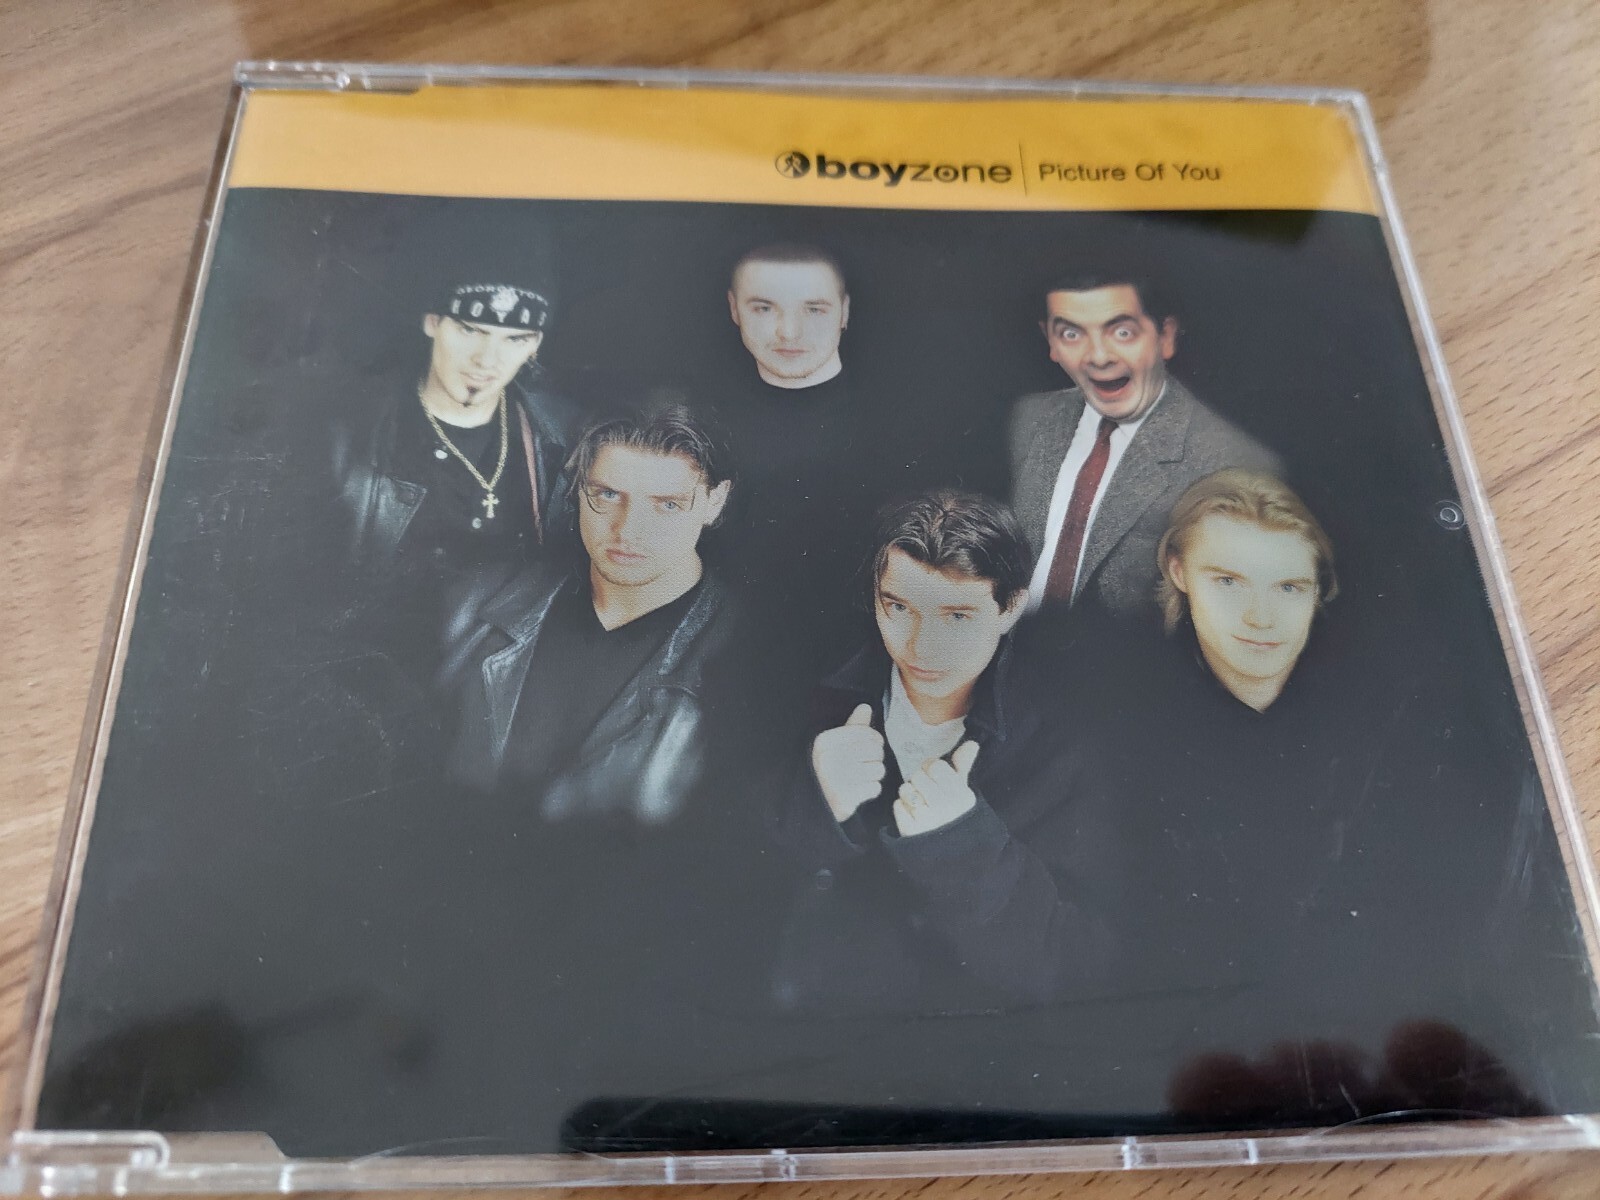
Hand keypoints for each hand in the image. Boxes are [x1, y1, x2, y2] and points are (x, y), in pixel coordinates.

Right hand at [811, 703, 885, 822]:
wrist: (814, 804)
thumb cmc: (828, 769)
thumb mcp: (834, 745)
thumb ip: (852, 726)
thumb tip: (865, 707)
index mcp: (823, 742)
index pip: (866, 733)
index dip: (875, 738)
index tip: (872, 744)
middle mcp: (827, 760)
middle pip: (875, 750)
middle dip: (876, 757)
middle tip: (866, 763)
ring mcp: (835, 781)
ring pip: (878, 769)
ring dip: (874, 774)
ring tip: (861, 777)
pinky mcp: (844, 800)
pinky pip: (875, 788)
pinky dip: (871, 790)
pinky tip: (859, 790)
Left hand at [894, 740, 979, 836]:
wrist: (951, 850)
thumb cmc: (955, 815)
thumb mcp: (962, 791)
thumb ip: (963, 766)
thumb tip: (972, 743)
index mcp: (960, 795)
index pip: (935, 766)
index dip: (931, 768)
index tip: (934, 777)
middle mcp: (945, 807)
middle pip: (917, 775)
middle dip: (919, 781)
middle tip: (926, 792)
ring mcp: (927, 820)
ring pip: (905, 789)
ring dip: (908, 794)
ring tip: (918, 802)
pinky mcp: (911, 831)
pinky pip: (897, 805)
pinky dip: (902, 808)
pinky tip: (912, 815)